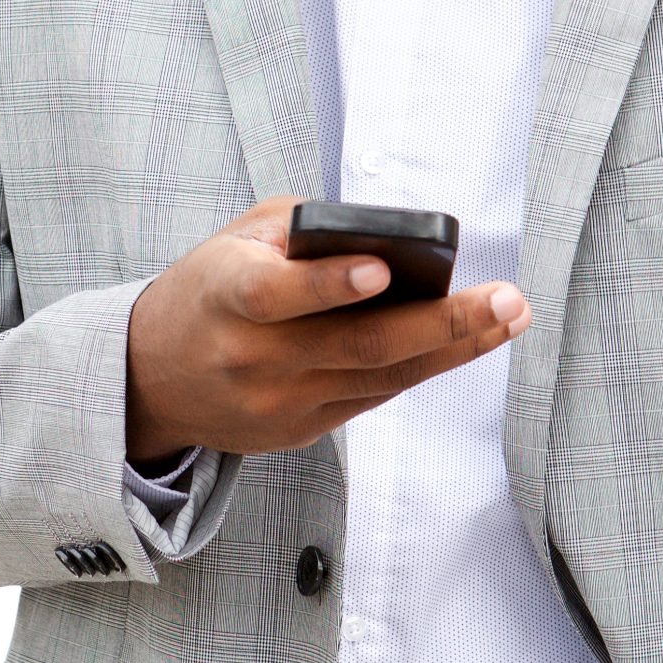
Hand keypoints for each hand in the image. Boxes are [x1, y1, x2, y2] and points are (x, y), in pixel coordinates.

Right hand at [126, 195, 531, 464]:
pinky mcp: (298, 430)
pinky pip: (374, 395)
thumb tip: (390, 240)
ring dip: (454, 348)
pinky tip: (466, 342)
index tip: (382, 271)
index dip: (328, 284)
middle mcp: (254, 356)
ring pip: (381, 377)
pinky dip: (421, 367)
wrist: (152, 376)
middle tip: (506, 300)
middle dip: (442, 323)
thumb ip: (306, 232)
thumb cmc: (209, 289)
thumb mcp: (238, 240)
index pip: (278, 293)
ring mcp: (278, 402)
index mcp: (228, 295)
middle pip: (358, 345)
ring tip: (509, 316)